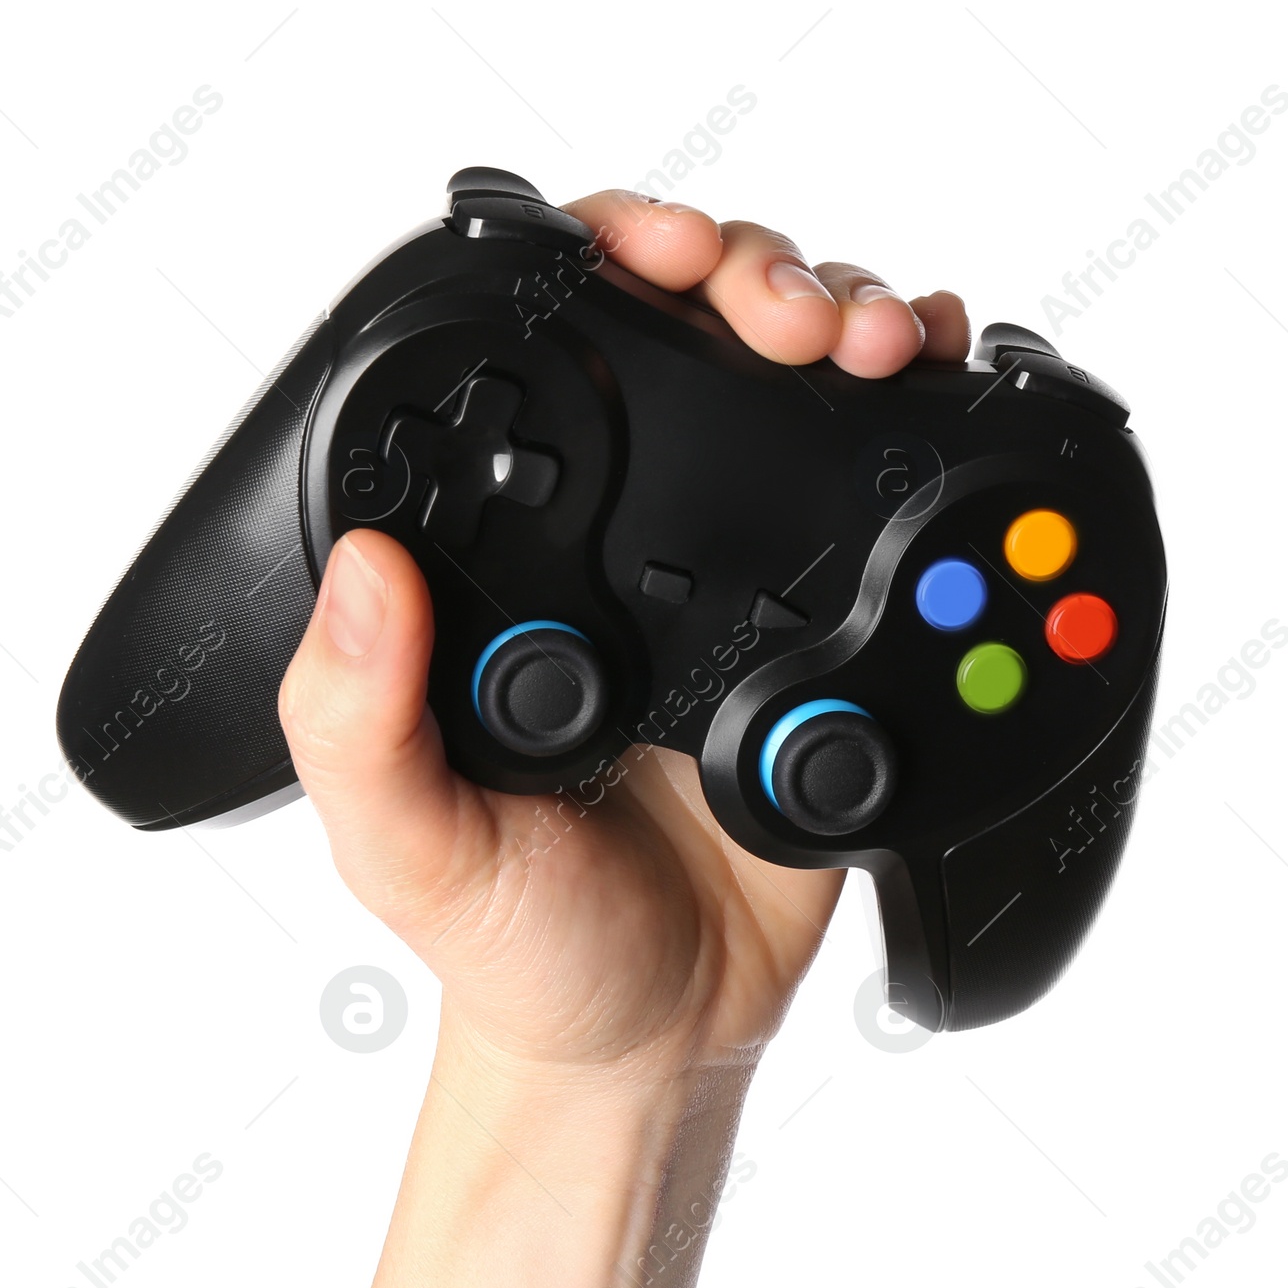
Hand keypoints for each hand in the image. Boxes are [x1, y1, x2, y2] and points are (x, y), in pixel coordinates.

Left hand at [278, 191, 968, 1084]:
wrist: (664, 1029)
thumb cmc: (524, 946)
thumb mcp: (412, 854)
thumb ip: (358, 727)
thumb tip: (362, 574)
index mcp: (512, 567)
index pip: (544, 365)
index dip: (596, 267)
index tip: (649, 257)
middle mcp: (626, 549)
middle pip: (694, 342)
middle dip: (754, 278)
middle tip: (791, 317)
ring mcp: (737, 582)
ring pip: (799, 398)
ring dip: (851, 325)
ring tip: (880, 347)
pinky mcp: (829, 634)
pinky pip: (883, 504)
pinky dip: (923, 432)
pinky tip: (929, 410)